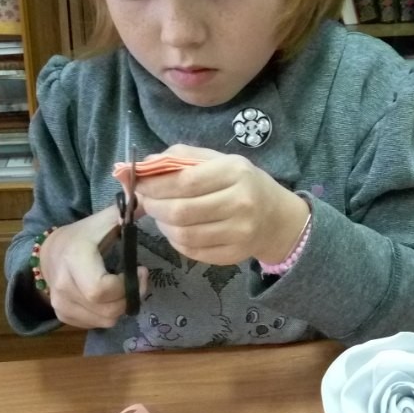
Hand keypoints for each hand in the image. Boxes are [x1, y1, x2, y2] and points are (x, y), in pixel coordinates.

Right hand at [38, 206, 148, 328]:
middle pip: (108, 310)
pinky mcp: (63, 316)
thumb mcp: (100, 222)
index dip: (127, 286)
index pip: (101, 290)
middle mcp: (64, 286)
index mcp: (75, 260)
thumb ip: (124, 213)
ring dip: (121, 307)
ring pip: (105, 320)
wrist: (49, 252)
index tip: (141, 270)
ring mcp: (61, 304)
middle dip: (130, 298)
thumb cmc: (82, 236)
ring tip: (123, 288)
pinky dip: (108, 313)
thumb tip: (149, 197)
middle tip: (137, 281)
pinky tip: (109, 297)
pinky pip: (96, 324)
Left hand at [134, 145, 309, 266]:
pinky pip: (192, 251)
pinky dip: (176, 241)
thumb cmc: (241, 183)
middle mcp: (240, 203)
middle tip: (145, 201)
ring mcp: (239, 232)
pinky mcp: (234, 255)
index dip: (154, 185)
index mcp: (234, 172)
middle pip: (180, 211)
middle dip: (153, 206)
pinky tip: (177, 229)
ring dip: (162, 225)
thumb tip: (140, 165)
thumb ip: (179, 157)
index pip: (184, 181)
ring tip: (162, 215)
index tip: (138, 183)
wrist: (276, 217)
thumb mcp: (217, 160)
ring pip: (183, 235)